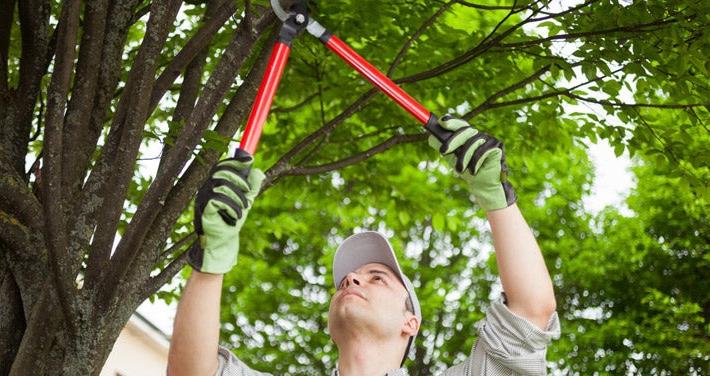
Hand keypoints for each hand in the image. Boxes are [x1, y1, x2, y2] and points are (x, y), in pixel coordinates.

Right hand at [188, 149, 264, 273]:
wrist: (224, 241)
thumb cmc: (232, 220)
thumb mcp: (246, 201)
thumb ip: (252, 187)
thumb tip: (258, 171)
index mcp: (215, 184)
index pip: (222, 166)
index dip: (235, 161)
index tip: (250, 160)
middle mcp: (207, 188)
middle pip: (223, 172)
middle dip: (240, 182)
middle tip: (248, 197)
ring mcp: (203, 198)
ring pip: (224, 186)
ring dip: (239, 199)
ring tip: (241, 211)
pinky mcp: (204, 209)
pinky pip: (219, 200)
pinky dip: (232, 208)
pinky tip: (234, 217)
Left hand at [426, 115, 515, 210]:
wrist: (482, 184)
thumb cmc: (467, 170)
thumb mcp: (452, 157)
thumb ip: (443, 146)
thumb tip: (431, 137)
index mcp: (467, 135)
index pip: (459, 124)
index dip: (451, 121)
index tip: (442, 121)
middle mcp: (478, 134)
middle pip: (465, 130)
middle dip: (453, 141)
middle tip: (443, 151)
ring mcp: (488, 139)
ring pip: (473, 142)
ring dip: (464, 157)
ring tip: (460, 170)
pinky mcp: (497, 146)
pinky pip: (483, 150)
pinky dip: (476, 162)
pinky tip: (473, 171)